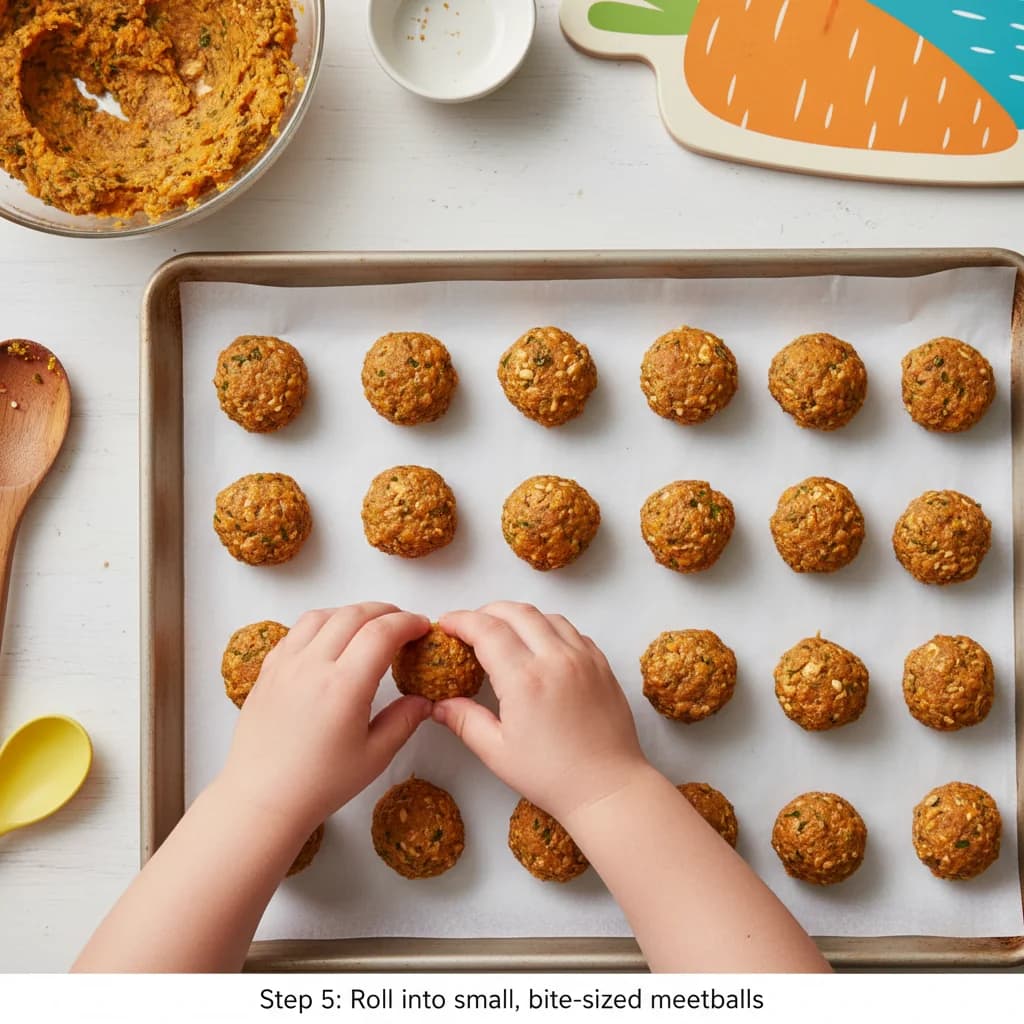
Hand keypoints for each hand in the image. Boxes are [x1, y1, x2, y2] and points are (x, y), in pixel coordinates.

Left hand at [218, 602, 431, 833]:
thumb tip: (424, 700)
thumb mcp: (374, 756)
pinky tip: (329, 640)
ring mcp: (285, 665)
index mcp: (344, 686)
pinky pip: (295, 631)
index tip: (422, 627)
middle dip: (385, 611)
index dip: (407, 622)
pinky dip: (320, 624)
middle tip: (402, 623)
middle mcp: (312, 666)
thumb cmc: (318, 785)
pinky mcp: (267, 671)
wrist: (262, 799)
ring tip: (367, 626)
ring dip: (351, 613)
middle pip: (354, 615)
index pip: (382, 632)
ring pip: (322, 616)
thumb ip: (403, 721)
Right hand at [432, 602, 649, 822]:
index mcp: (525, 680)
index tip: (447, 624)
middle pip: (515, 612)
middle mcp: (556, 659)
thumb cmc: (553, 776)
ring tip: (504, 632)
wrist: (608, 788)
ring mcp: (583, 658)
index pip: (486, 630)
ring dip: (519, 616)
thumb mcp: (497, 753)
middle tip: (470, 626)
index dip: (461, 621)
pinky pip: (572, 631)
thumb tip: (439, 704)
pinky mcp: (601, 664)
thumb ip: (465, 721)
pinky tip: (540, 645)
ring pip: (546, 616)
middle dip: (486, 612)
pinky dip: (549, 628)